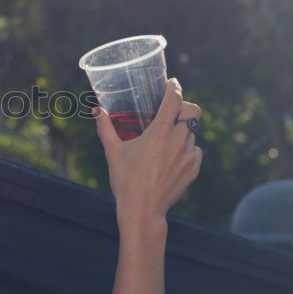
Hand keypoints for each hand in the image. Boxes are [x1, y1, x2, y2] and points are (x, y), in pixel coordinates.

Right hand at [92, 78, 202, 232]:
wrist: (143, 210)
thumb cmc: (125, 180)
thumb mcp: (113, 152)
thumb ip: (105, 128)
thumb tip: (96, 110)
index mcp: (160, 132)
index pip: (174, 99)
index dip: (174, 87)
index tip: (171, 83)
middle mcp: (179, 141)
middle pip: (193, 111)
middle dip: (184, 106)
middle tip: (172, 109)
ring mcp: (189, 156)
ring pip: (193, 132)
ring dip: (183, 129)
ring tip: (167, 137)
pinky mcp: (194, 169)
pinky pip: (196, 150)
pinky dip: (187, 148)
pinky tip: (174, 155)